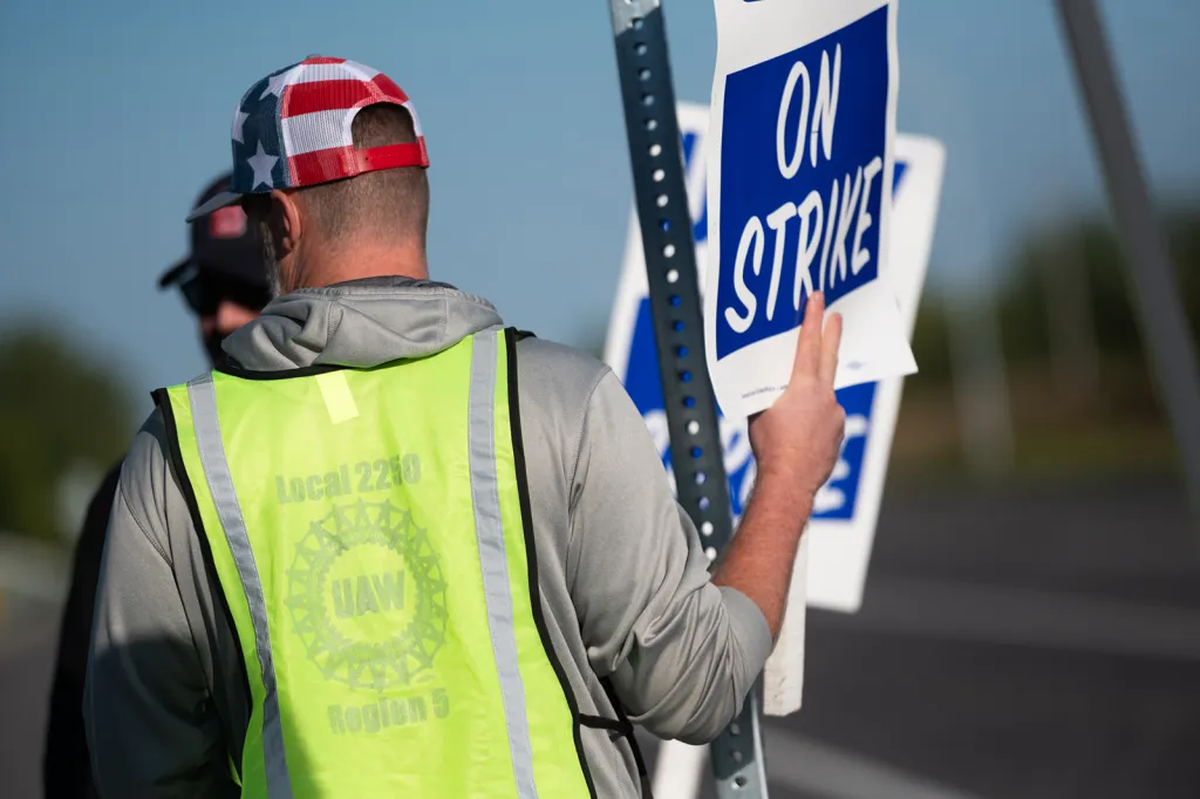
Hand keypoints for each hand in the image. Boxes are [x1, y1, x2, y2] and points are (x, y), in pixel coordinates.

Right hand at [747, 291, 844, 497]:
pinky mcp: (838, 434)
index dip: (812, 320)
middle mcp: (825, 397)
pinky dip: (815, 421)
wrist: (790, 481)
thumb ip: (767, 395)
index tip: (818, 299)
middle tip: (837, 316)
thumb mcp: (758, 414)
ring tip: (794, 417)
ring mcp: (835, 416)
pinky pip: (826, 419)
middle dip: (832, 335)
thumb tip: (766, 387)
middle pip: (829, 359)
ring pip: (824, 397)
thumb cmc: (771, 447)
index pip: (808, 345)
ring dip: (813, 397)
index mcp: (803, 387)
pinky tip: (801, 436)